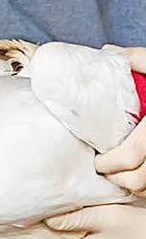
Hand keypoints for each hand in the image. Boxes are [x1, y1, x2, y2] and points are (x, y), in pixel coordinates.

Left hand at [95, 47, 145, 195]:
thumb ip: (138, 59)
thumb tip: (108, 53)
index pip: (130, 155)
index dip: (109, 163)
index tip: (98, 161)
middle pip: (139, 179)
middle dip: (117, 178)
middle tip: (105, 169)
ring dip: (133, 186)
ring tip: (120, 174)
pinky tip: (140, 177)